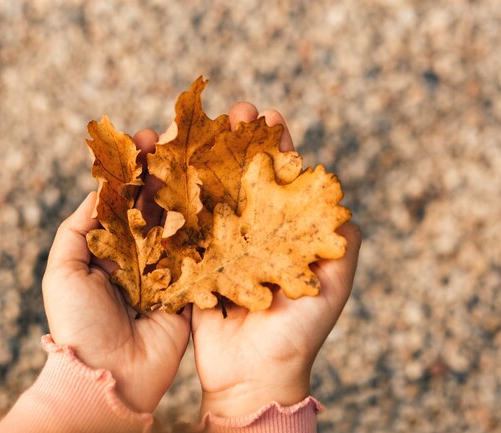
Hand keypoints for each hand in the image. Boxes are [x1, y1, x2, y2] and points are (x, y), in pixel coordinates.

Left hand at [42, 129, 191, 413]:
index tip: (143, 137)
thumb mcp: (62, 271)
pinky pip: (201, 254)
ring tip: (202, 156)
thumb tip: (99, 189)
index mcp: (109, 249)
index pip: (123, 199)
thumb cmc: (78, 323)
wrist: (108, 376)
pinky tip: (220, 196)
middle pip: (155, 205)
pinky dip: (209, 227)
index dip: (133, 169)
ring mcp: (168, 270)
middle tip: (179, 137)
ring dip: (189, 191)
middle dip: (165, 171)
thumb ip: (78, 228)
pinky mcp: (191, 289)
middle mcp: (141, 255)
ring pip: (180, 224)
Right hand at [192, 103, 361, 416]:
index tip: (269, 116)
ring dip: (198, 159)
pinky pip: (176, 226)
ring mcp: (216, 246)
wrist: (254, 376)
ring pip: (206, 194)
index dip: (276, 146)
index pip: (279, 179)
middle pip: (240, 177)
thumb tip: (338, 194)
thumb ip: (340, 242)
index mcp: (281, 233)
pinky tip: (161, 167)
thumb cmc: (299, 333)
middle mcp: (248, 233)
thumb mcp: (331, 285)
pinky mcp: (188, 263)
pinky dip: (168, 197)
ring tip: (190, 129)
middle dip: (235, 142)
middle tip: (233, 111)